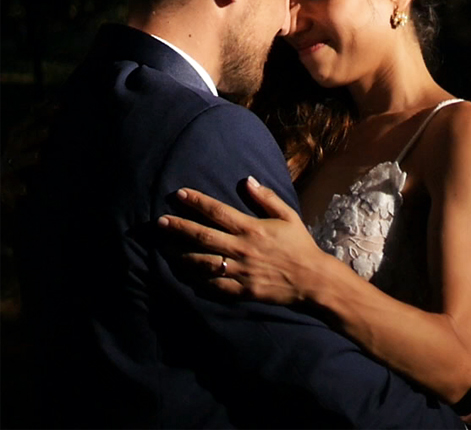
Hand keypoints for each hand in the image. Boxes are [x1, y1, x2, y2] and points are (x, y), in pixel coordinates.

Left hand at [159, 177, 326, 305]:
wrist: (311, 279)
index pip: (218, 212)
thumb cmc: (300, 245)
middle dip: (178, 227)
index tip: (180, 194)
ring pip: (201, 262)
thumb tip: (247, 181)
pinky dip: (196, 280)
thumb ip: (267, 198)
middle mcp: (241, 249)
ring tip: (166, 248)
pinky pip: (211, 285)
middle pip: (202, 236)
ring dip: (180, 254)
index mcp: (252, 228)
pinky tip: (185, 274)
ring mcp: (238, 271)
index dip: (197, 202)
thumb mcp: (288, 216)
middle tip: (160, 222)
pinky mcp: (239, 290)